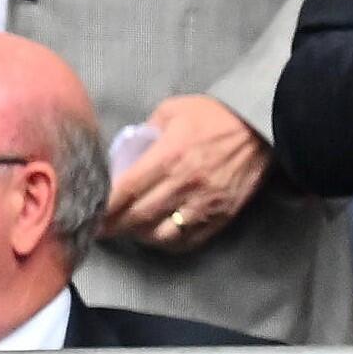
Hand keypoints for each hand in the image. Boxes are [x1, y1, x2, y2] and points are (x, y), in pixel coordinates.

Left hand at [102, 93, 269, 252]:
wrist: (263, 126)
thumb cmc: (214, 115)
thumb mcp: (172, 110)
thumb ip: (146, 130)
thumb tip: (128, 150)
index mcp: (168, 157)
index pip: (127, 190)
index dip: (105, 207)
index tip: (90, 213)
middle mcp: (185, 184)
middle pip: (140, 216)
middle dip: (114, 226)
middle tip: (99, 229)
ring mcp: (205, 203)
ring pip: (163, 233)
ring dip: (139, 236)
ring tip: (126, 231)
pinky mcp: (223, 214)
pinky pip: (191, 239)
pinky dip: (169, 243)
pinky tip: (157, 237)